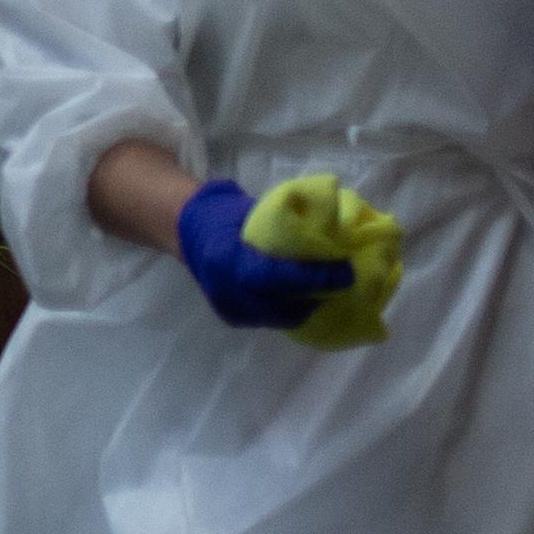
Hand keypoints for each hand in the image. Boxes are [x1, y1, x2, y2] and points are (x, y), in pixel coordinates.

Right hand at [172, 179, 356, 335]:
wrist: (186, 228)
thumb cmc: (225, 213)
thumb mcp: (257, 213)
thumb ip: (287, 231)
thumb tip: (335, 236)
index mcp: (226, 257)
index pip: (275, 276)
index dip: (313, 277)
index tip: (346, 272)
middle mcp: (224, 288)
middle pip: (281, 307)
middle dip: (319, 297)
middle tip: (346, 284)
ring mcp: (227, 306)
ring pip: (280, 319)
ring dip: (310, 307)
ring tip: (332, 292)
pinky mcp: (232, 317)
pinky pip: (271, 320)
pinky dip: (293, 310)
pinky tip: (309, 298)